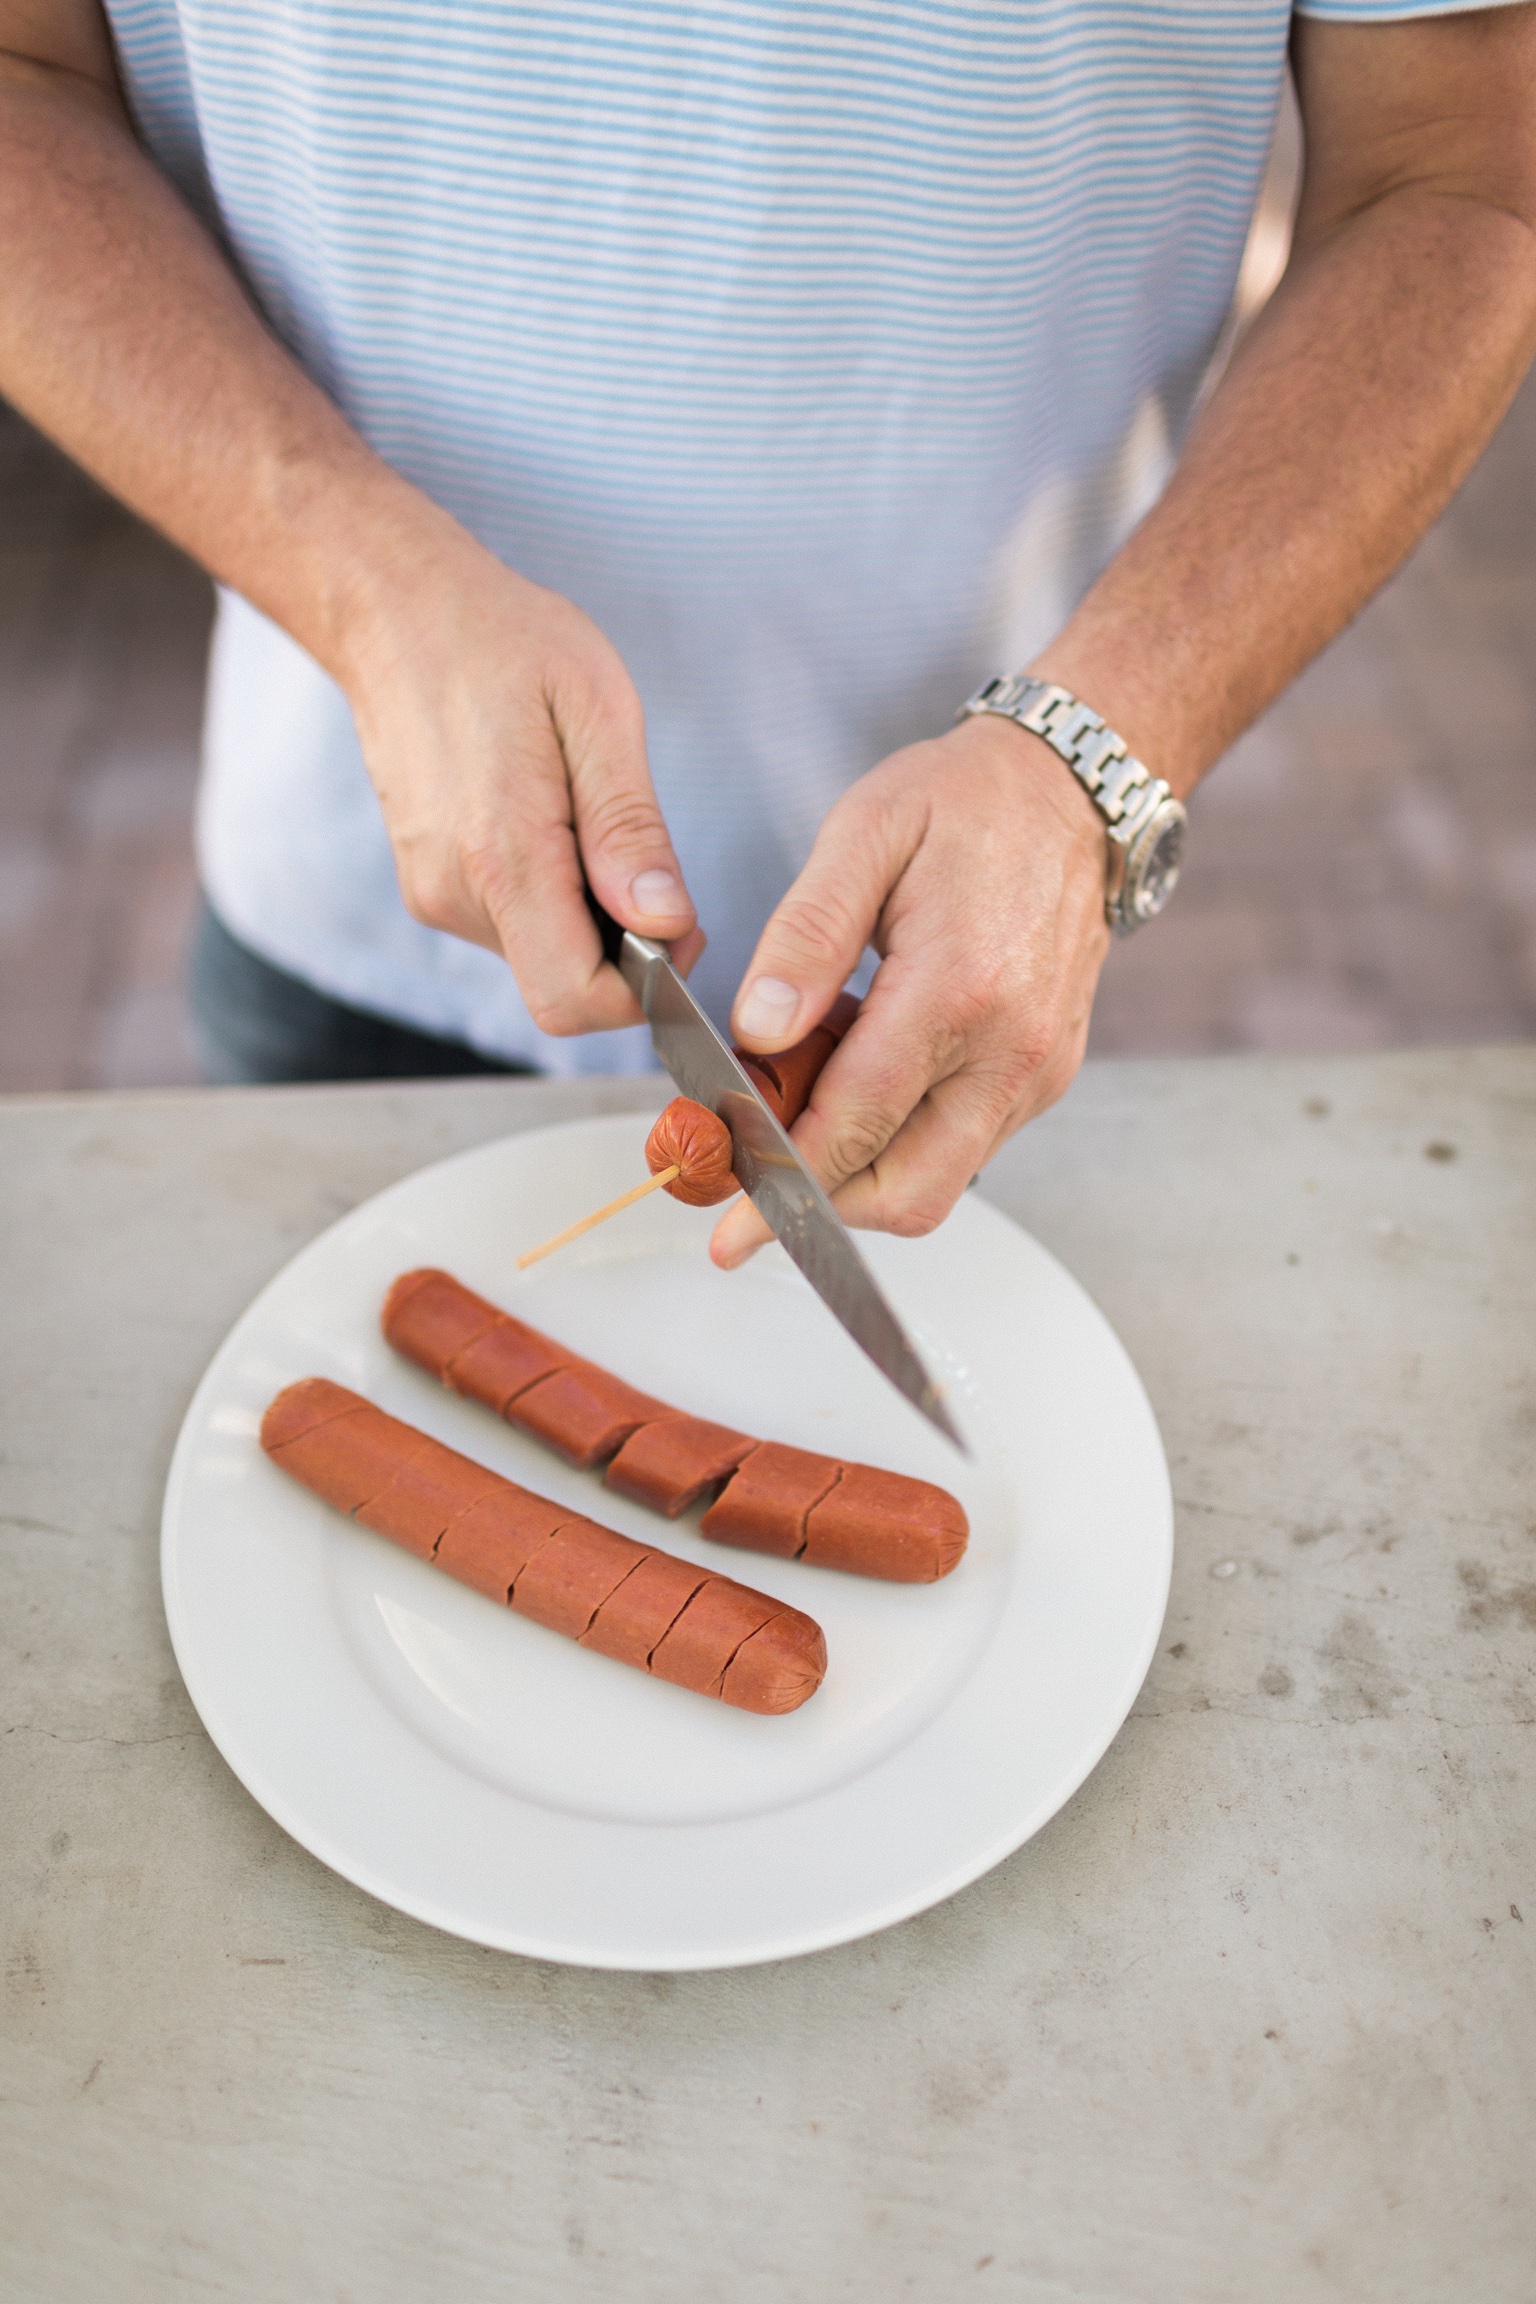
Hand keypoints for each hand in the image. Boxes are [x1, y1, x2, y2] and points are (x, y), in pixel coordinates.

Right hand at [340, 514, 703, 1034]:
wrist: (396, 610)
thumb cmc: (502, 641)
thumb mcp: (597, 711)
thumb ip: (630, 827)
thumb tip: (664, 921)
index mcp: (502, 856)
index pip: (575, 999)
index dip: (645, 986)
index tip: (679, 924)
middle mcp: (456, 894)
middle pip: (563, 988)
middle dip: (626, 956)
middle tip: (653, 872)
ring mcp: (436, 895)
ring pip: (540, 959)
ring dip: (590, 922)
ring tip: (592, 822)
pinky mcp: (430, 886)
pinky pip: (513, 927)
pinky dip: (555, 902)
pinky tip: (558, 824)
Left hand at [708, 712, 1109, 1265]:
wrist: (1071, 792)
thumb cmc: (964, 803)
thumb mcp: (864, 835)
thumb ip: (805, 937)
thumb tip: (757, 1030)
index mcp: (960, 990)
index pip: (857, 1124)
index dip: (782, 1178)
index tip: (728, 1230)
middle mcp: (1012, 1051)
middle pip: (906, 1193)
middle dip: (819, 1203)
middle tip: (749, 1171)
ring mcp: (1038, 1072)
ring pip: (936, 1184)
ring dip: (858, 1171)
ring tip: (807, 1091)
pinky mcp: (1046, 1077)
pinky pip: (964, 1147)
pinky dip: (899, 1139)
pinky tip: (862, 1071)